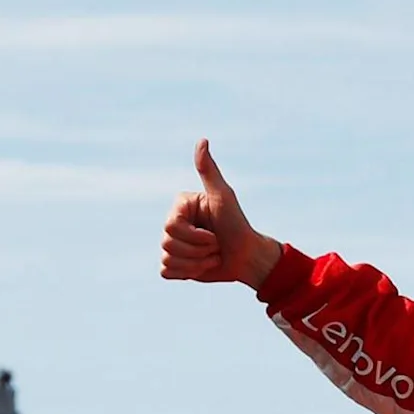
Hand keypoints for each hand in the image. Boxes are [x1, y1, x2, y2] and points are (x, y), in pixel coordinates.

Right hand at [160, 140, 282, 286]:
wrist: (247, 256)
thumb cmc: (237, 224)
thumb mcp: (224, 196)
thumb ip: (209, 171)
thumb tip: (202, 140)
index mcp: (181, 206)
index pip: (170, 226)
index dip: (195, 236)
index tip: (215, 233)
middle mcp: (173, 222)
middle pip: (167, 243)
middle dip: (198, 251)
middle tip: (216, 245)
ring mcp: (173, 244)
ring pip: (168, 259)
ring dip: (196, 264)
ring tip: (212, 256)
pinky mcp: (175, 264)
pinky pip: (166, 272)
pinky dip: (187, 273)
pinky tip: (202, 266)